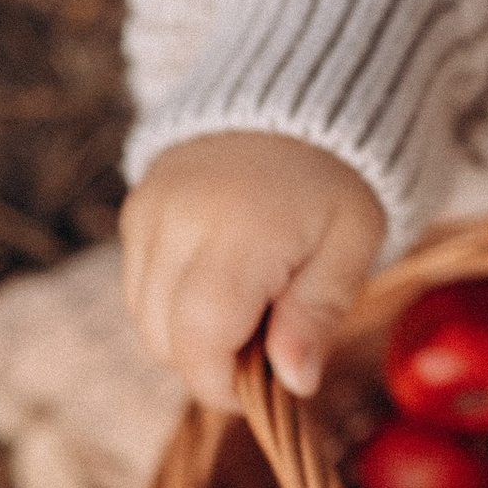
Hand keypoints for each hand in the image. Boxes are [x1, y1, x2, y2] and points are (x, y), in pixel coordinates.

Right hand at [121, 133, 386, 409]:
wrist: (296, 100)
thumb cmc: (336, 178)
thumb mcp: (352, 244)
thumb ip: (318, 314)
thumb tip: (293, 382)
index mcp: (238, 231)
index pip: (200, 340)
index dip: (226, 384)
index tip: (265, 387)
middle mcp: (176, 220)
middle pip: (163, 337)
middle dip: (211, 362)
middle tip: (270, 338)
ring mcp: (147, 212)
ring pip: (144, 318)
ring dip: (191, 335)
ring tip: (252, 304)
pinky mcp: (135, 210)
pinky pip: (140, 286)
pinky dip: (175, 303)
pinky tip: (223, 279)